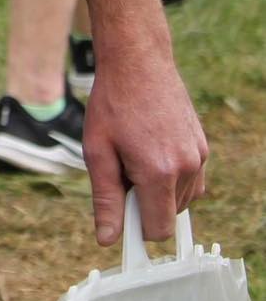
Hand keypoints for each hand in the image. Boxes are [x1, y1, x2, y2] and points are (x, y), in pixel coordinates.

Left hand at [82, 48, 207, 245]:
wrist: (137, 61)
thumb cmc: (112, 102)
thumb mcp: (97, 151)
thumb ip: (105, 199)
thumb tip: (108, 239)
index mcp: (159, 172)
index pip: (158, 229)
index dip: (136, 228)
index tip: (120, 212)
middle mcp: (187, 168)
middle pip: (168, 215)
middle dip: (144, 202)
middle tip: (121, 167)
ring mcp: (199, 157)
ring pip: (181, 199)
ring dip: (158, 189)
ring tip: (134, 153)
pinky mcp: (203, 147)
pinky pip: (190, 180)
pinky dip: (171, 175)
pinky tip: (150, 147)